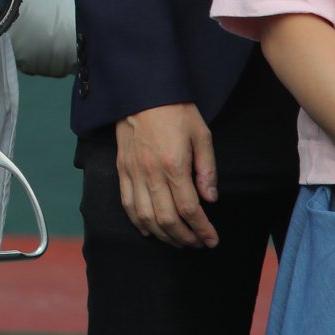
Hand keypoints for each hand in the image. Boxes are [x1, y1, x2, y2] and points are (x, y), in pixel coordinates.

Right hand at [114, 102, 218, 247]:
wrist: (142, 91)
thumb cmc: (176, 110)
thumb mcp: (202, 134)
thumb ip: (207, 169)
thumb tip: (211, 199)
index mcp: (174, 164)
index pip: (189, 208)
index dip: (202, 229)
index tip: (212, 239)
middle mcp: (151, 173)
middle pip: (167, 218)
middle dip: (185, 237)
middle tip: (197, 243)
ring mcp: (133, 172)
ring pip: (146, 216)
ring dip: (163, 234)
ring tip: (177, 241)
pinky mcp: (122, 169)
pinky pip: (126, 203)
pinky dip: (137, 221)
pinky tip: (149, 230)